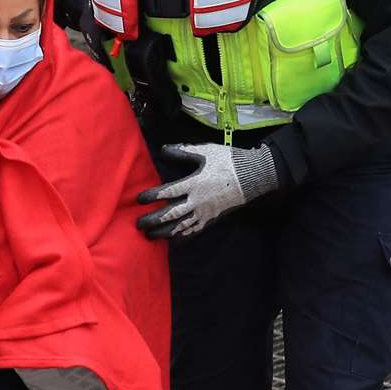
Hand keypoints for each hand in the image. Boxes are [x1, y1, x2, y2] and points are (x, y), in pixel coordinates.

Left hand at [136, 143, 277, 239]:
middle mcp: (198, 200)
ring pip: (180, 226)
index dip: (152, 196)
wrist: (252, 176)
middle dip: (153, 220)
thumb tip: (163, 148)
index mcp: (194, 183)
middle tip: (138, 224)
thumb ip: (183, 151)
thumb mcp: (206, 151)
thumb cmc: (228, 161)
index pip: (168, 192)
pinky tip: (171, 240)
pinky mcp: (211, 219)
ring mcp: (205, 212)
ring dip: (163, 232)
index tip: (139, 199)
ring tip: (149, 235)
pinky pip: (194, 231)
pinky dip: (181, 237)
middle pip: (171, 214)